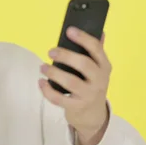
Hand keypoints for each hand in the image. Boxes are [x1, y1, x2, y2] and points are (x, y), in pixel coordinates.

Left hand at [39, 26, 111, 144]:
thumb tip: (100, 31)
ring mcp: (88, 95)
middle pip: (83, 64)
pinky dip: (47, 90)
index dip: (83, 38)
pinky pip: (59, 99)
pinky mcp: (76, 107)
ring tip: (43, 67)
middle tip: (51, 52)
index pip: (96, 49)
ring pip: (70, 82)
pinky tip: (41, 82)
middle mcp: (99, 80)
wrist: (93, 114)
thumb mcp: (98, 69)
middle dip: (66, 56)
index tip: (69, 30)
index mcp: (104, 66)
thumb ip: (96, 51)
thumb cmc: (92, 84)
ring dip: (54, 73)